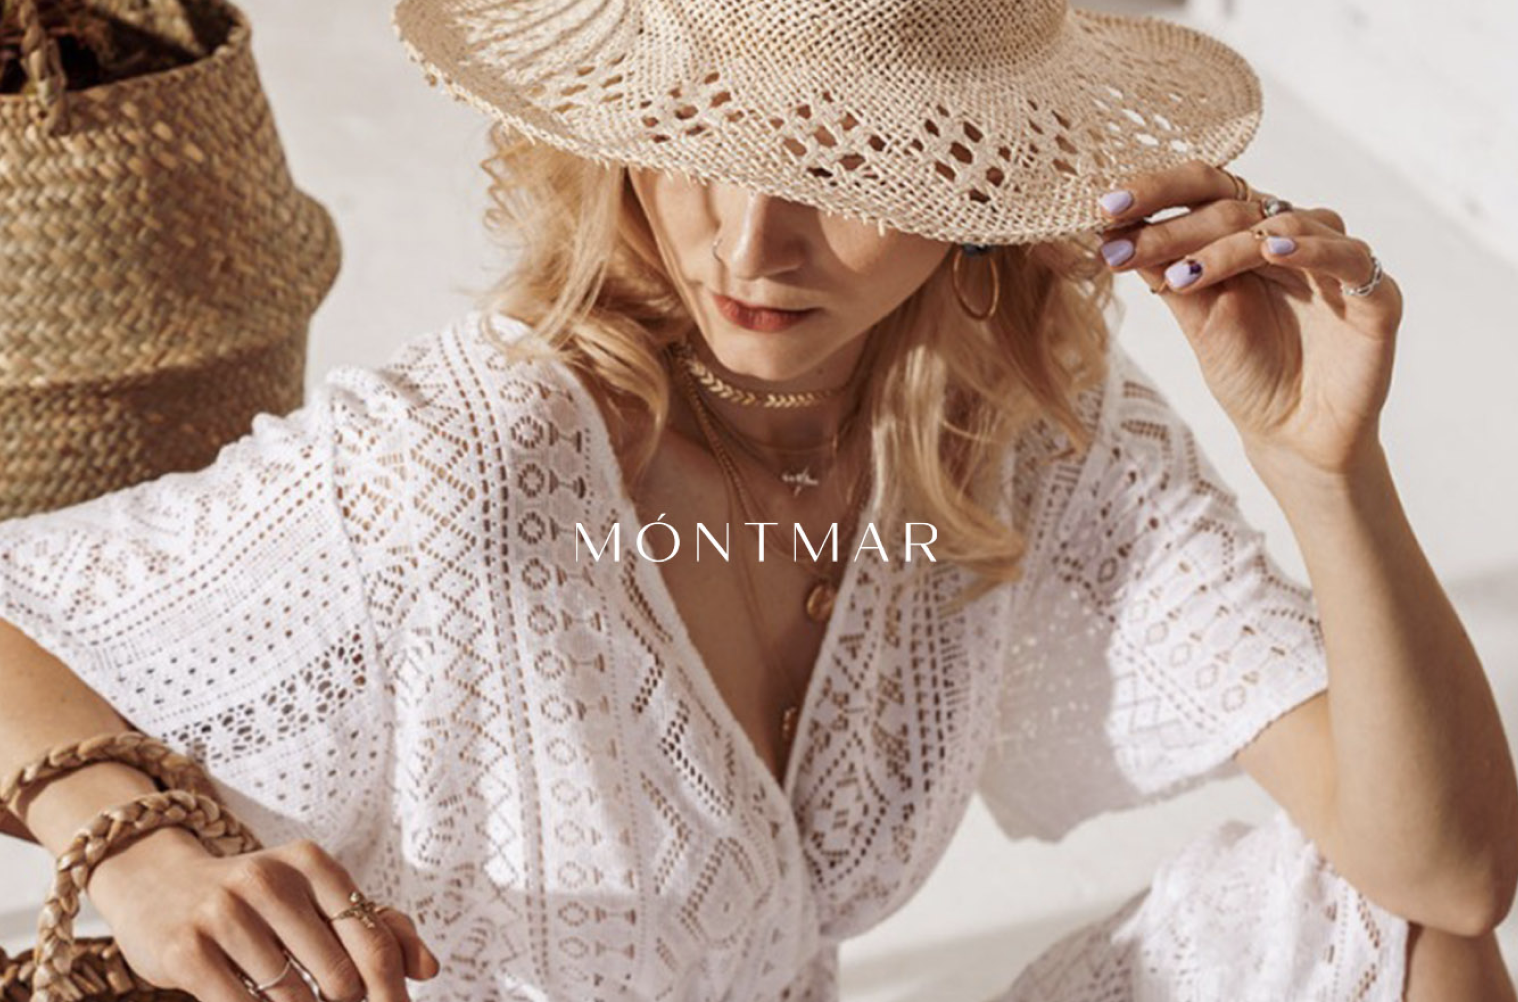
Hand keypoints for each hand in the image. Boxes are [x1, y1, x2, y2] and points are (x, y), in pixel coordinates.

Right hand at [87, 828, 440, 1001]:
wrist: (158, 886)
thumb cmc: (258, 900)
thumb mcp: (316, 897)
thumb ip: (378, 927)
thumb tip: (429, 969)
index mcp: (312, 864)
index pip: (373, 939)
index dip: (391, 990)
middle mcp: (268, 879)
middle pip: (340, 976)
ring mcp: (223, 912)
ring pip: (293, 998)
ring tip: (294, 998)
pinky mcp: (186, 950)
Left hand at [1094, 159, 1403, 478]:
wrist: (1292, 436)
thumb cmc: (1247, 373)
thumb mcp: (1196, 319)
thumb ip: (1169, 272)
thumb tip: (1116, 228)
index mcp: (1249, 234)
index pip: (1204, 190)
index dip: (1156, 191)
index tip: (1103, 207)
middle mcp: (1293, 235)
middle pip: (1235, 203)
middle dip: (1172, 225)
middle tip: (1122, 241)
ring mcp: (1335, 260)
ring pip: (1281, 224)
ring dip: (1225, 245)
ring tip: (1182, 273)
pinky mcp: (1375, 293)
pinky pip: (1344, 256)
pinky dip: (1307, 249)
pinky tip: (1270, 252)